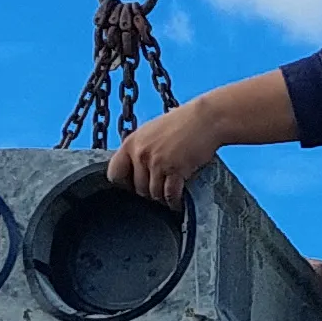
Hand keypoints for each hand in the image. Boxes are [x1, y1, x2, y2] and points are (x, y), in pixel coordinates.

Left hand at [115, 70, 303, 206]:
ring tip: (170, 195)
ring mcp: (157, 162)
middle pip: (137, 188)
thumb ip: (140, 149)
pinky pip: (169, 195)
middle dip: (148, 192)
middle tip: (160, 189)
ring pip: (153, 194)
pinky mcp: (175, 169)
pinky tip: (178, 201)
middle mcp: (140, 153)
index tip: (135, 185)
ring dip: (162, 197)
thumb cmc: (182, 124)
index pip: (114, 174)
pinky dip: (174, 201)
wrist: (207, 119)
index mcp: (131, 142)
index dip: (125, 183)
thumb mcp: (152, 131)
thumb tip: (134, 171)